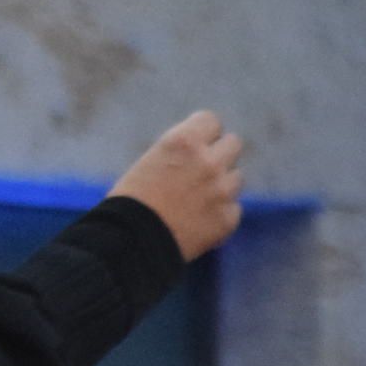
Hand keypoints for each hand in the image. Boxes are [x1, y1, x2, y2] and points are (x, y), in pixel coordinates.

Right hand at [109, 111, 245, 262]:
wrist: (129, 244)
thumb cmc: (129, 202)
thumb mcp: (149, 163)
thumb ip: (180, 153)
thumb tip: (203, 150)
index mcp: (183, 143)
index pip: (211, 121)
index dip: (202, 133)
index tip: (195, 144)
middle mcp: (209, 162)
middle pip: (233, 143)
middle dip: (219, 154)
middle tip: (201, 170)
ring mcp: (223, 191)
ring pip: (236, 177)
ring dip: (221, 185)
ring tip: (194, 201)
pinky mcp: (229, 218)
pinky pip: (233, 208)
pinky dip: (219, 213)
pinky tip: (196, 222)